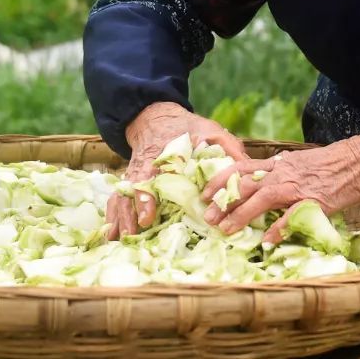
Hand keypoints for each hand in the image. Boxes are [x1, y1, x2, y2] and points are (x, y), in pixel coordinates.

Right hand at [105, 102, 247, 240]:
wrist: (158, 118)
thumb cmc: (186, 129)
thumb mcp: (210, 131)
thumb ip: (227, 148)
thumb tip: (247, 168)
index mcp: (161, 155)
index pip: (149, 176)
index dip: (146, 196)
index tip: (148, 215)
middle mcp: (143, 166)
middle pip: (130, 191)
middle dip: (129, 213)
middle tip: (131, 235)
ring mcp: (134, 174)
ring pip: (121, 196)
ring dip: (120, 218)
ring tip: (120, 240)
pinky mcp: (131, 182)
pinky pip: (118, 199)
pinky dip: (113, 216)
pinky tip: (111, 235)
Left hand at [200, 132, 359, 243]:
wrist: (354, 163)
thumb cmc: (325, 164)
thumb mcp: (295, 161)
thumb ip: (277, 168)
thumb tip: (261, 172)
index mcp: (275, 164)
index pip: (240, 168)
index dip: (219, 181)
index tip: (204, 195)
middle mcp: (281, 173)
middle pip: (245, 184)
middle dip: (223, 201)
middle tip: (207, 218)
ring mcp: (295, 187)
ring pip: (262, 198)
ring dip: (241, 214)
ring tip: (226, 230)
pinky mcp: (313, 201)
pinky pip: (292, 216)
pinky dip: (279, 227)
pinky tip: (268, 240)